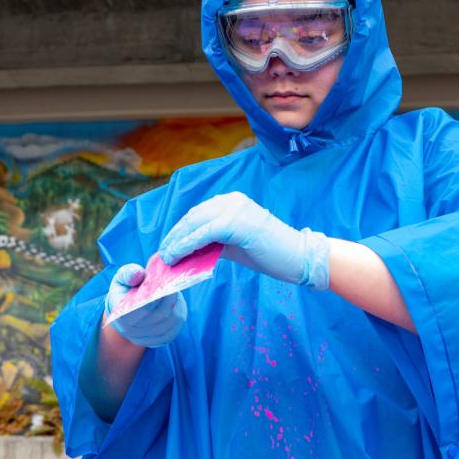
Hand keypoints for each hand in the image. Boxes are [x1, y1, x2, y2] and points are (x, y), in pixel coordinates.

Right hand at [104, 263, 186, 347]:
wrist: (126, 311)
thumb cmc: (125, 290)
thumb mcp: (123, 278)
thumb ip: (129, 273)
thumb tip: (138, 274)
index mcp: (120, 314)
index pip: (141, 308)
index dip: (154, 296)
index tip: (162, 282)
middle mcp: (131, 330)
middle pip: (159, 315)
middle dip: (169, 298)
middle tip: (173, 284)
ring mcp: (145, 338)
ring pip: (169, 323)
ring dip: (175, 307)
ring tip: (174, 293)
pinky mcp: (157, 341)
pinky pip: (173, 330)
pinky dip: (177, 317)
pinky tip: (175, 306)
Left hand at [158, 192, 329, 289]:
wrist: (297, 257)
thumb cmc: (269, 253)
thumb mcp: (235, 243)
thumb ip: (214, 242)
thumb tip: (189, 251)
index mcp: (232, 201)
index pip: (198, 213)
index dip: (180, 230)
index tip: (168, 245)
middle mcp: (230, 200)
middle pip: (192, 217)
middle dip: (174, 236)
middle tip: (161, 254)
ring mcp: (233, 210)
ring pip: (194, 225)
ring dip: (176, 242)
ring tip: (165, 258)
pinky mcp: (234, 224)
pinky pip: (202, 235)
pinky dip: (186, 246)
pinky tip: (176, 256)